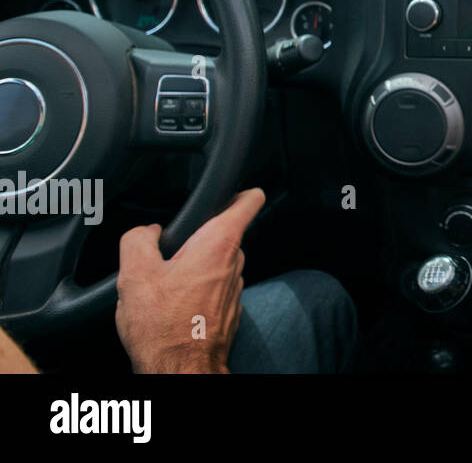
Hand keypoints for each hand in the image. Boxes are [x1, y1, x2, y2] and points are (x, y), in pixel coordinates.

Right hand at [115, 188, 264, 373]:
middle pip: (222, 233)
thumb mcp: (135, 274)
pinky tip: (172, 305)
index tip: (225, 190)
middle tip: (168, 252)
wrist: (179, 369)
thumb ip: (138, 240)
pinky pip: (213, 288)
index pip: (248, 200)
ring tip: (165, 284)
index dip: (238, 190)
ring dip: (194, 267)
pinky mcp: (229, 309)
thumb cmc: (163, 326)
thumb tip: (145, 231)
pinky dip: (196, 290)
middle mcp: (234, 262)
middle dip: (197, 238)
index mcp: (219, 243)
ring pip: (216, 263)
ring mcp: (234, 288)